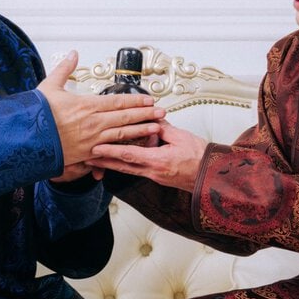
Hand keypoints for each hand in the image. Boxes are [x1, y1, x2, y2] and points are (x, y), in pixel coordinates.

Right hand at [37, 50, 164, 168]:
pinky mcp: (87, 153)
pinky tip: (136, 148)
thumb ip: (65, 69)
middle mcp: (93, 123)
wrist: (26, 140)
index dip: (136, 100)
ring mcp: (92, 140)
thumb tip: (73, 54)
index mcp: (86, 105)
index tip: (149, 99)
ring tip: (157, 127)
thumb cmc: (37, 115)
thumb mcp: (49, 86)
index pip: (118, 101)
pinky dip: (126, 148)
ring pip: (123, 135)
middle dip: (146, 114)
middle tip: (162, 112)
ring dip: (142, 130)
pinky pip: (111, 150)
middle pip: (126, 117)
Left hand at [88, 120, 207, 191]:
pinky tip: (117, 164)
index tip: (96, 148)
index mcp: (158, 160)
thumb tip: (151, 120)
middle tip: (86, 158)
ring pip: (128, 170)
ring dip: (111, 166)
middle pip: (122, 166)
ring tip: (96, 162)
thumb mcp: (181, 137)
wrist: (212, 176)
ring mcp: (155, 176)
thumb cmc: (200, 157)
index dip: (110, 151)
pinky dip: (125, 167)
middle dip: (103, 163)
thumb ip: (163, 128)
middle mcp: (153, 171)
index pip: (129, 155)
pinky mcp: (158, 178)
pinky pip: (137, 171)